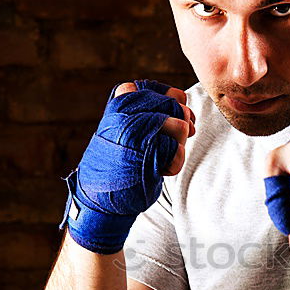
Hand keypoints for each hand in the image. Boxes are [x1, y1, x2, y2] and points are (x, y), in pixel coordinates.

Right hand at [59, 78, 195, 254]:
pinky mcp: (143, 150)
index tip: (168, 129)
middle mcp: (126, 108)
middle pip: (180, 109)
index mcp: (124, 97)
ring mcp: (134, 128)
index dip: (180, 117)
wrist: (100, 195)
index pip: (173, 94)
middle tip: (158, 147)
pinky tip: (152, 169)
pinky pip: (177, 151)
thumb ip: (162, 112)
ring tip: (152, 157)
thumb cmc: (123, 159)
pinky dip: (171, 165)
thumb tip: (190, 116)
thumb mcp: (135, 125)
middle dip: (179, 132)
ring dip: (175, 148)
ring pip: (180, 127)